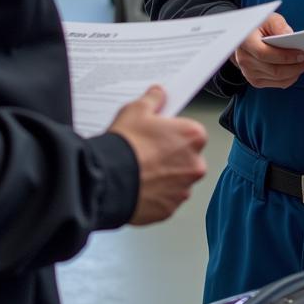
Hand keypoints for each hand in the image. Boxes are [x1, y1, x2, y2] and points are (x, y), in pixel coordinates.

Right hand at [109, 85, 207, 224]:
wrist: (108, 180)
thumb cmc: (125, 146)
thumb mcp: (136, 110)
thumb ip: (153, 99)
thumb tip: (158, 93)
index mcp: (193, 136)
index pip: (192, 132)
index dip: (174, 133)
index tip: (161, 134)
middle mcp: (195, 164)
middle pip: (188, 158)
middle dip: (172, 156)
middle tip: (149, 153)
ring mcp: (183, 189)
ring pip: (177, 180)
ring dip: (165, 177)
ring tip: (141, 171)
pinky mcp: (169, 209)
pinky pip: (166, 199)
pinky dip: (156, 195)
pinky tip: (139, 186)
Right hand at [233, 12, 303, 88]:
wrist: (248, 37)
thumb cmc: (259, 27)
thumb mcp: (268, 18)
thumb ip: (278, 25)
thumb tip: (288, 36)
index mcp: (245, 42)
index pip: (265, 54)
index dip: (285, 56)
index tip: (301, 54)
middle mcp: (245, 60)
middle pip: (273, 70)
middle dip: (295, 67)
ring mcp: (249, 73)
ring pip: (277, 79)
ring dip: (295, 73)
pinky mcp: (256, 81)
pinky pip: (277, 84)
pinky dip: (290, 78)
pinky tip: (296, 70)